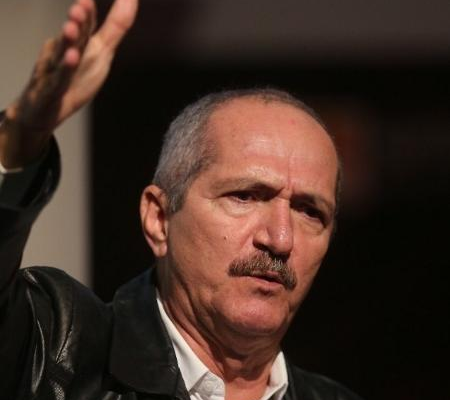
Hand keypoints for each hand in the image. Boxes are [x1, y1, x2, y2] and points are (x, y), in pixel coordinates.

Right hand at [0, 0, 137, 168]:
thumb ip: (116, 26)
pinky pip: (57, 82)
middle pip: (73, 37)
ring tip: (70, 28)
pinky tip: (69, 61)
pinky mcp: (49, 92)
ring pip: (61, 55)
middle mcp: (65, 53)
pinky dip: (63, 72)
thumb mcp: (101, 52)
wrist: (44, 109)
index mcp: (79, 44)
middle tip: (81, 6)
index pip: (85, 26)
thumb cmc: (76, 77)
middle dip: (77, 22)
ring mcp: (55, 71)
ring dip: (66, 42)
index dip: (88, 11)